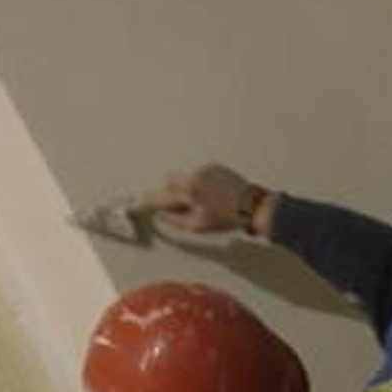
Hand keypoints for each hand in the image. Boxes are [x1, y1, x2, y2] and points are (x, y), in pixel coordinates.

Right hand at [148, 164, 271, 234]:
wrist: (252, 206)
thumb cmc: (226, 218)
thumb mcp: (196, 226)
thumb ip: (173, 219)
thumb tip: (160, 213)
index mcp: (188, 192)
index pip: (160, 196)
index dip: (148, 202)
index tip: (139, 204)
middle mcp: (194, 176)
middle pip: (167, 180)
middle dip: (167, 192)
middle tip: (175, 206)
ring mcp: (204, 169)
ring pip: (181, 175)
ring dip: (182, 186)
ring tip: (198, 201)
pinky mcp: (214, 166)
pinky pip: (196, 172)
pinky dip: (195, 181)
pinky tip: (207, 194)